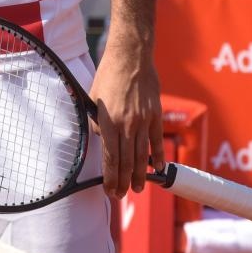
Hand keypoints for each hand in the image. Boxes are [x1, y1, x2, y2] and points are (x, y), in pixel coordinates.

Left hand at [88, 31, 163, 197]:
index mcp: (108, 121)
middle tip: (120, 195)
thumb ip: (97, 123)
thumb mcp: (93, 99)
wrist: (131, 57)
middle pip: (126, 161)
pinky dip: (157, 156)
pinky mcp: (156, 115)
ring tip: (137, 189)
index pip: (110, 158)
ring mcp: (144, 121)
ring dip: (139, 175)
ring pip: (142, 155)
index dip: (110, 177)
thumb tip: (101, 141)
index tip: (109, 190)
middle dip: (123, 181)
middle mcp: (127, 124)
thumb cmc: (107, 76)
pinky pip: (157, 140)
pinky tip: (157, 169)